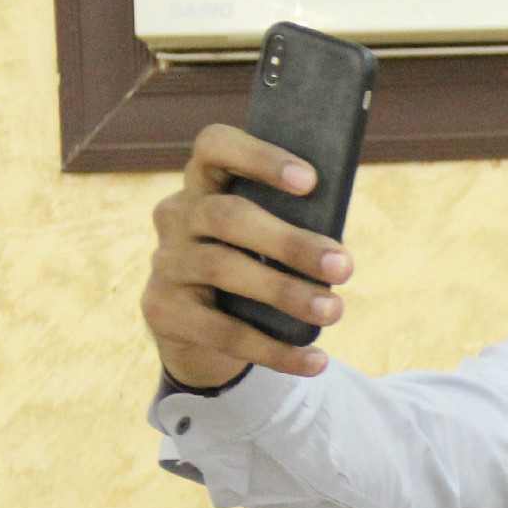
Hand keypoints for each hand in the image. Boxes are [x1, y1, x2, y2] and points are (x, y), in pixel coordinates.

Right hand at [141, 123, 353, 387]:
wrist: (200, 329)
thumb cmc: (252, 265)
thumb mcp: (267, 240)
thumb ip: (292, 228)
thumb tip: (339, 253)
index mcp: (204, 184)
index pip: (214, 147)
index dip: (259, 156)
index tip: (311, 181)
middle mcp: (176, 216)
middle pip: (227, 216)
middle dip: (290, 242)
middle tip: (344, 266)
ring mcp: (165, 263)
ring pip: (223, 269)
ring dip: (286, 292)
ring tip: (334, 312)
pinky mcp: (163, 311)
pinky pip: (222, 331)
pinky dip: (275, 350)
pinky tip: (315, 360)